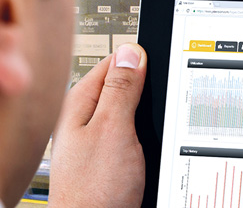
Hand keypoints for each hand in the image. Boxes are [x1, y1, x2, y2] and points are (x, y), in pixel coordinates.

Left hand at [49, 43, 147, 207]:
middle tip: (161, 104)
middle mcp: (88, 118)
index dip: (142, 61)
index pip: (115, 61)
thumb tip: (131, 52)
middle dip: (149, 92)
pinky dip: (150, 137)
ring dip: (151, 117)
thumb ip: (121, 89)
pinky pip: (137, 134)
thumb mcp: (113, 130)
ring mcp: (100, 138)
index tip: (162, 68)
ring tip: (156, 130)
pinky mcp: (113, 157)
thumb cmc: (94, 190)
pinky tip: (154, 147)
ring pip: (136, 112)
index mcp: (81, 103)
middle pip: (127, 86)